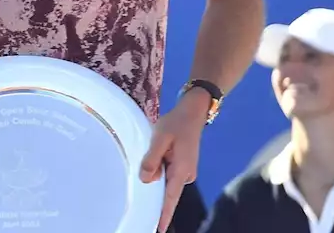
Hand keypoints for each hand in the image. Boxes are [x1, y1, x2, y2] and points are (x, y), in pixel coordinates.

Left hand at [139, 89, 210, 232]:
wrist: (192, 112)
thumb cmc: (176, 123)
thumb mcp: (160, 138)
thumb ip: (152, 158)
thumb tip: (146, 180)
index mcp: (181, 170)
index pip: (170, 198)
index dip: (163, 214)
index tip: (158, 229)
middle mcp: (186, 174)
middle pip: (167, 192)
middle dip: (156, 199)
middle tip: (141, 210)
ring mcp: (185, 171)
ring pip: (166, 182)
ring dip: (156, 180)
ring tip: (146, 174)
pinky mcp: (182, 166)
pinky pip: (168, 175)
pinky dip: (159, 174)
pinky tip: (152, 168)